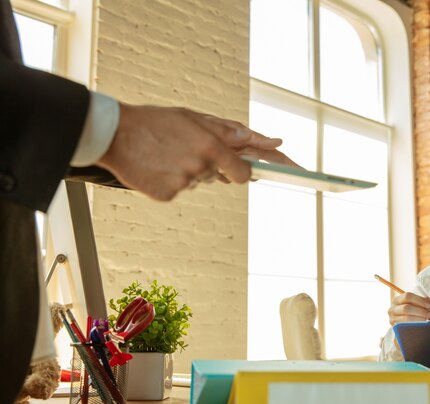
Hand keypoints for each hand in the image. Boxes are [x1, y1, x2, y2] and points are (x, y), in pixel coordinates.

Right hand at [97, 104, 285, 200]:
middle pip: (215, 176)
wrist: (114, 134)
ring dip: (185, 172)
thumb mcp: (193, 118)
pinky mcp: (166, 196)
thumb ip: (226, 131)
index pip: (242, 173)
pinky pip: (177, 191)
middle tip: (182, 149)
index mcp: (211, 147)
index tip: (238, 171)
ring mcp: (183, 184)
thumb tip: (252, 139)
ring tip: (165, 154)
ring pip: (195, 182)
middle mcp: (200, 167)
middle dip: (206, 165)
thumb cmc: (155, 121)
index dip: (241, 172)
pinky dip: (169, 182)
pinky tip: (156, 166)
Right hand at [387, 292, 429, 325]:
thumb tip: (427, 302)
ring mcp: (393, 318)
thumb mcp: (414, 304)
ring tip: (426, 320)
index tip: (428, 305)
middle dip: (420, 311)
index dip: (419, 300)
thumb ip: (421, 301)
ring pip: (407, 318)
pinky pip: (406, 326)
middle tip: (429, 314)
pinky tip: (421, 325)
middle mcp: (393, 308)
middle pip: (407, 308)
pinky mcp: (395, 327)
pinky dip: (415, 325)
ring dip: (419, 319)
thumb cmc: (410, 312)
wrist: (403, 324)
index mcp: (397, 300)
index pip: (408, 296)